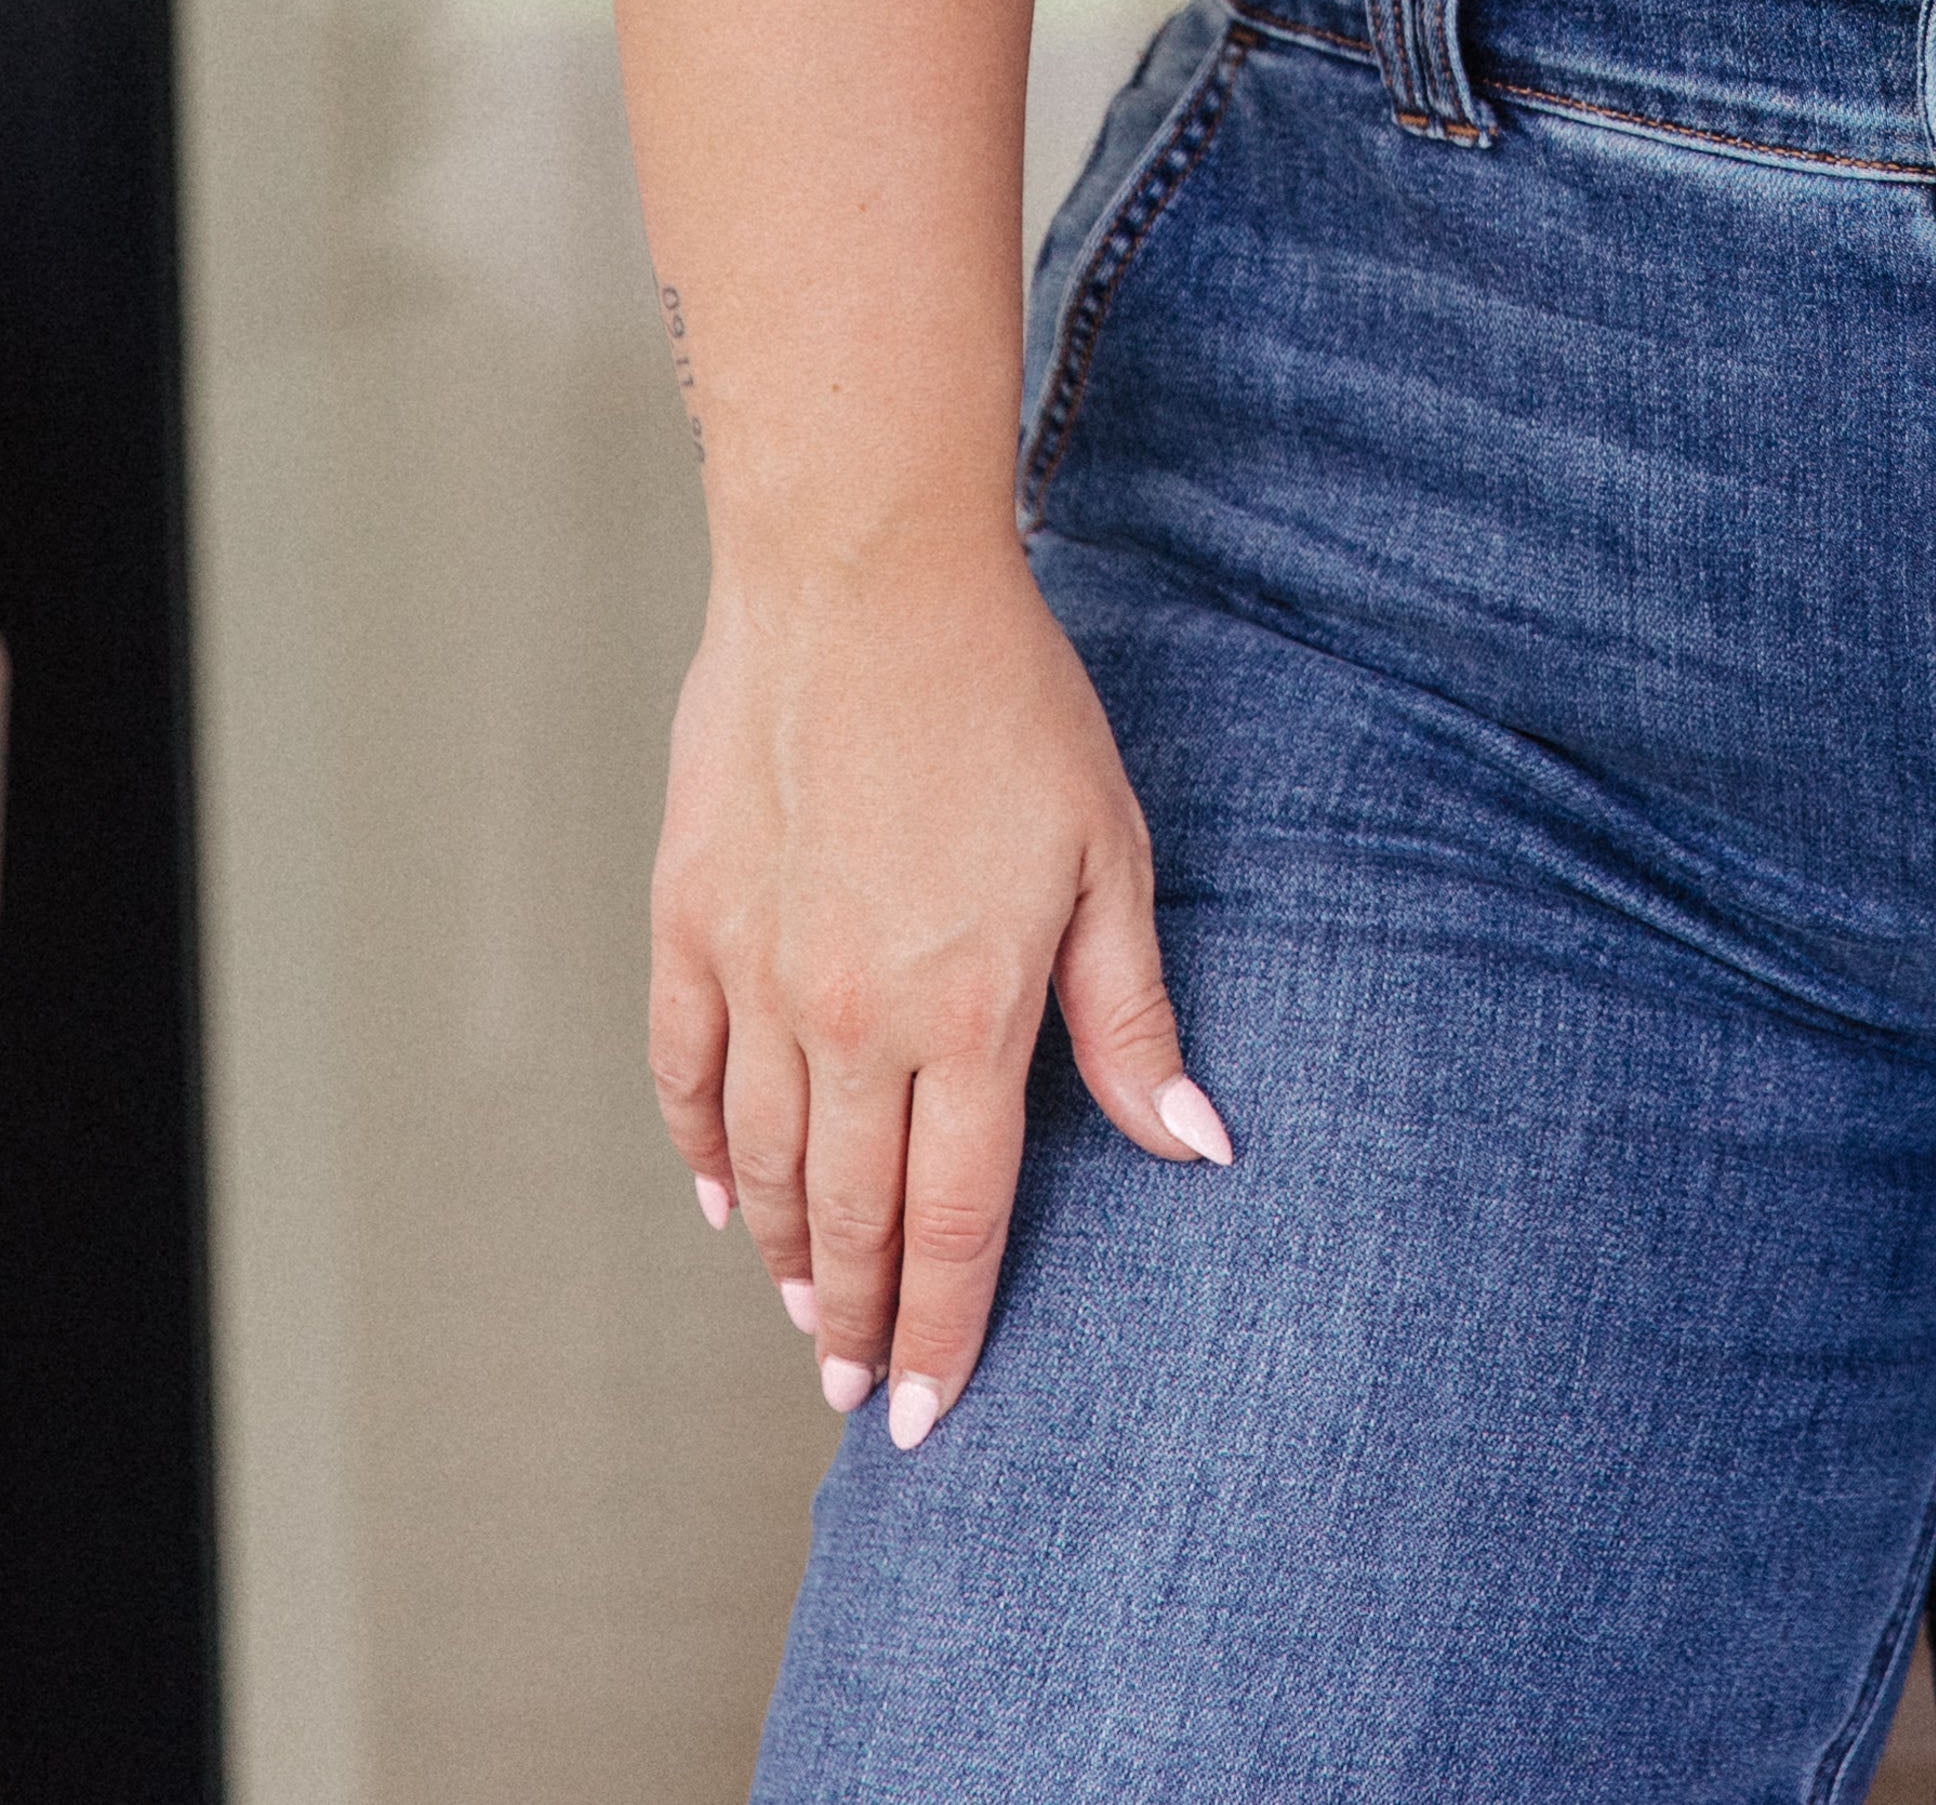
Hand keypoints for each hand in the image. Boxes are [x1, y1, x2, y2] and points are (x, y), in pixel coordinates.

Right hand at [650, 529, 1228, 1450]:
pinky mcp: (690, 918)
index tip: (932, 1414)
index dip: (949, 1328)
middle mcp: (852, 1017)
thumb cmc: (1007, 699)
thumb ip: (1129, 1012)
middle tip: (859, 1394)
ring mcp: (758, 972)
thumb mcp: (1106, 851)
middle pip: (853, 1215)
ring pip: (760, 1165)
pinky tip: (723, 1199)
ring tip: (809, 1315)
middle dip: (862, 1323)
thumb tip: (1193, 1141)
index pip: (959, 1221)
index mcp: (967, 1011)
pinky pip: (685, 1074)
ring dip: (785, 1255)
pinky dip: (702, 1152)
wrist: (865, 578)